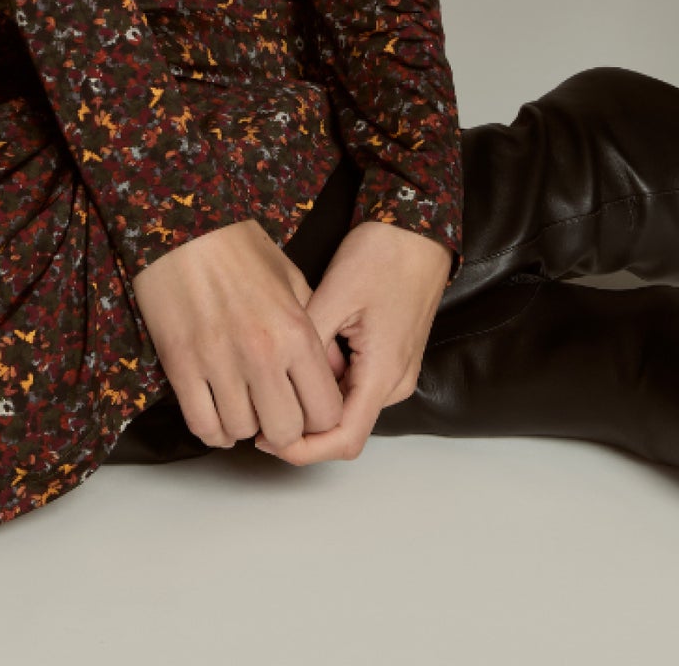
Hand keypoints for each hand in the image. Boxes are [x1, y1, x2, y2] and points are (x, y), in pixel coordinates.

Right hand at [130, 218, 345, 451]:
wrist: (181, 227)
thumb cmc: (237, 248)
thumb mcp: (292, 279)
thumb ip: (318, 332)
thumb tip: (334, 374)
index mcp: (295, 332)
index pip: (326, 411)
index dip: (319, 418)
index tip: (307, 409)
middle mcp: (261, 353)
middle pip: (285, 432)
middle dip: (282, 428)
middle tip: (273, 411)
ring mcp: (219, 362)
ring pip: (242, 432)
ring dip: (245, 425)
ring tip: (243, 403)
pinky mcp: (181, 366)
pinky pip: (203, 425)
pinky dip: (213, 429)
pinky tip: (217, 411)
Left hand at [254, 218, 453, 465]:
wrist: (419, 228)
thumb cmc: (383, 254)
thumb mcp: (334, 295)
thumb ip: (308, 345)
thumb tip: (276, 382)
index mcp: (383, 374)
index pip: (343, 440)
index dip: (302, 449)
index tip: (265, 437)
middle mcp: (396, 383)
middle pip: (345, 430)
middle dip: (302, 428)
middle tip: (260, 408)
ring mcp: (397, 372)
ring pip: (350, 409)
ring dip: (314, 406)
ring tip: (276, 383)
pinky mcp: (392, 358)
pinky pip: (357, 388)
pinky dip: (328, 386)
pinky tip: (301, 363)